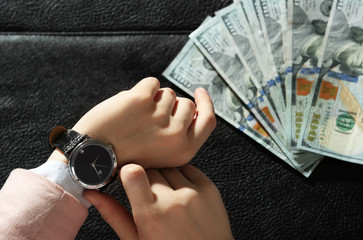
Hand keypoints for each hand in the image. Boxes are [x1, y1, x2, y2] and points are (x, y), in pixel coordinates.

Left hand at [49, 77, 215, 167]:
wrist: (93, 156)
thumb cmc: (128, 153)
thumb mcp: (163, 155)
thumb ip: (180, 134)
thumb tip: (193, 106)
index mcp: (183, 151)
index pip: (208, 120)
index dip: (206, 103)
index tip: (200, 92)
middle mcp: (175, 135)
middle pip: (187, 104)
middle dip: (171, 106)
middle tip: (150, 119)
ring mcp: (159, 117)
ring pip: (168, 93)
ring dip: (154, 99)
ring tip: (136, 118)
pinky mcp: (141, 101)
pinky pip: (152, 83)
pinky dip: (142, 90)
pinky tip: (130, 106)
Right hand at [84, 164, 233, 239]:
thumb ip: (114, 215)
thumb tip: (93, 195)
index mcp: (151, 215)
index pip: (133, 172)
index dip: (128, 172)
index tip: (128, 178)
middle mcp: (174, 201)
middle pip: (151, 170)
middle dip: (147, 180)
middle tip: (151, 198)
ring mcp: (194, 193)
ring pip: (169, 167)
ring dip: (165, 178)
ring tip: (169, 200)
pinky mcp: (210, 189)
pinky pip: (189, 168)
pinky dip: (182, 176)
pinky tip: (182, 194)